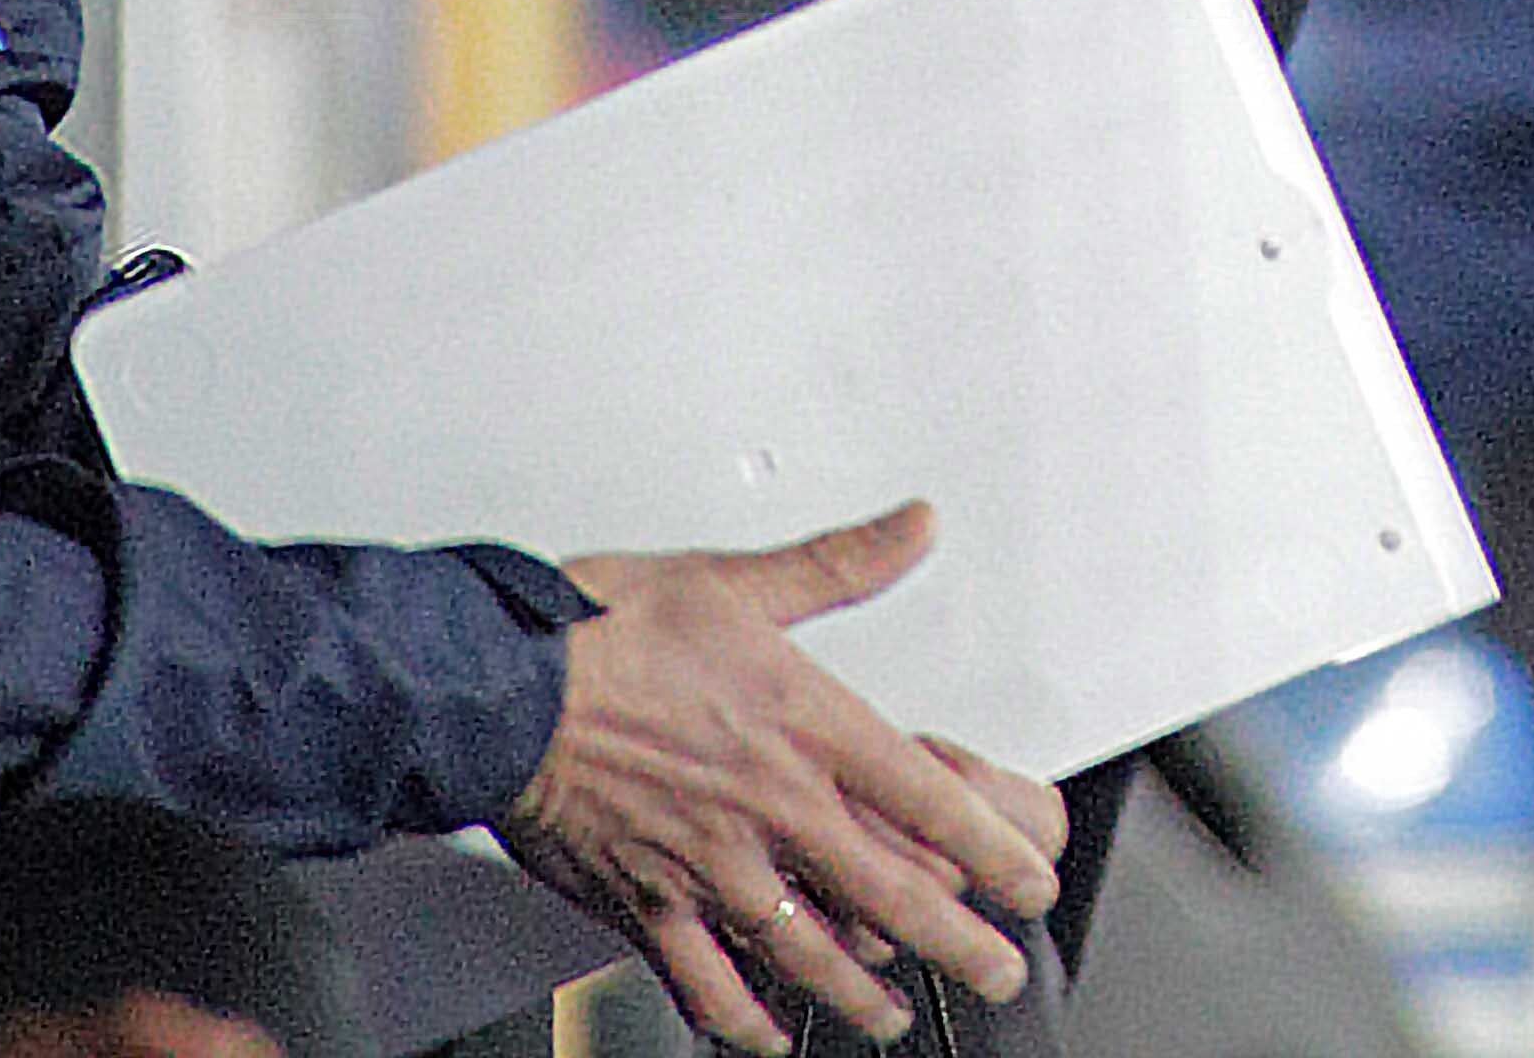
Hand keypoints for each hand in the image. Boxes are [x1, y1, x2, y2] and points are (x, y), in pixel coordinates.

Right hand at [495, 504, 1064, 1047]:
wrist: (503, 688)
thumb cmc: (609, 629)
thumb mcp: (739, 578)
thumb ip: (840, 563)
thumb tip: (915, 527)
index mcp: (803, 725)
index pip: (927, 798)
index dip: (993, 848)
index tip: (1030, 878)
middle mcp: (769, 807)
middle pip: (889, 892)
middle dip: (958, 941)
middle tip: (999, 968)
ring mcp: (711, 867)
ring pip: (809, 952)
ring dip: (862, 991)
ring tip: (897, 1013)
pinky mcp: (648, 904)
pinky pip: (707, 983)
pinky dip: (743, 1019)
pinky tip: (767, 1033)